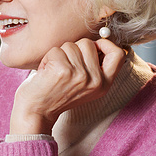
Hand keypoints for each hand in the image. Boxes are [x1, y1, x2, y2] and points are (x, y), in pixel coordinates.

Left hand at [10, 38, 127, 134]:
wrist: (36, 113)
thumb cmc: (56, 95)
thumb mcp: (85, 86)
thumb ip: (94, 67)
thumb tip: (97, 43)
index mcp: (104, 84)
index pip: (118, 54)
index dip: (105, 44)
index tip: (93, 46)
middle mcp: (95, 80)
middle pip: (88, 43)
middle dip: (73, 49)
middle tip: (64, 65)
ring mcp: (80, 75)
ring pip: (70, 45)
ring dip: (58, 54)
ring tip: (54, 71)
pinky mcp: (63, 70)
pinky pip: (56, 50)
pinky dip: (47, 58)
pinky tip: (46, 72)